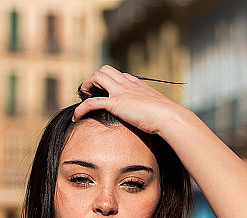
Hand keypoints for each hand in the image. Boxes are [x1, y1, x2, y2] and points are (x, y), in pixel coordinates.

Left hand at [73, 65, 188, 135]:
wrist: (170, 117)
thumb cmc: (169, 117)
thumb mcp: (161, 109)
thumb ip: (154, 109)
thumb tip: (158, 118)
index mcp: (138, 85)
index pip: (120, 75)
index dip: (110, 81)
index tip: (104, 92)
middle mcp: (128, 84)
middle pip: (106, 70)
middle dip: (94, 79)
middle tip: (89, 92)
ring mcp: (121, 92)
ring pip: (97, 77)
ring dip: (86, 86)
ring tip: (82, 98)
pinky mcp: (116, 103)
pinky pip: (92, 102)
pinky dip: (81, 108)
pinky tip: (76, 117)